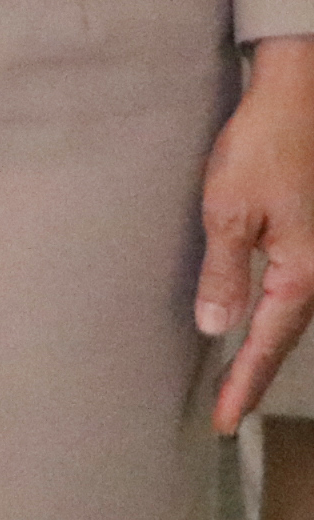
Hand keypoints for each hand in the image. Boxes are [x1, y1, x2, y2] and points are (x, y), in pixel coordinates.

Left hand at [201, 36, 313, 429]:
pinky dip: (271, 316)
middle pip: (284, 338)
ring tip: (236, 378)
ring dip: (264, 347)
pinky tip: (255, 321)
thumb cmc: (262, 148)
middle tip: (227, 412)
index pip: (268, 346)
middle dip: (255, 375)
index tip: (223, 420)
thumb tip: (215, 329)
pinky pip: (291, 291)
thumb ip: (222, 272)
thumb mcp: (228, 209)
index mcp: (302, 275)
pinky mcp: (307, 236)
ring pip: (290, 315)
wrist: (296, 98)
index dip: (243, 384)